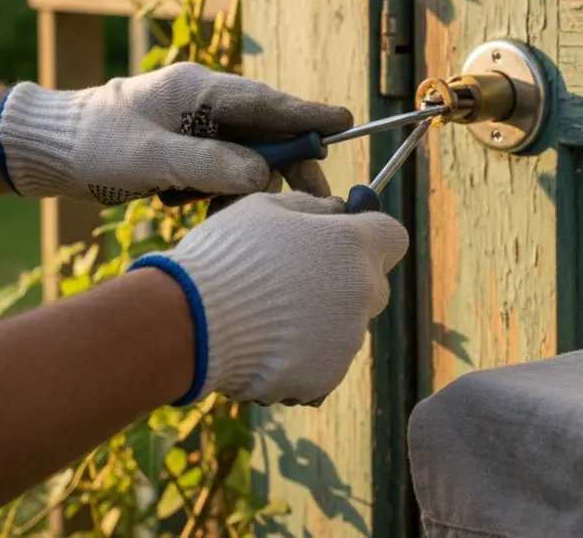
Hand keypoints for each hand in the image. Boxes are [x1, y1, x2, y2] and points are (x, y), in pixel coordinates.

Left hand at [0, 62, 352, 203]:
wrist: (46, 149)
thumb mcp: (151, 159)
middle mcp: (203, 100)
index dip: (309, 114)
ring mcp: (194, 123)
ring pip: (246, 154)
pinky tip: (203, 209)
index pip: (267, 101)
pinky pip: (222, 167)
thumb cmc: (92, 146)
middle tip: (317, 200)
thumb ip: (212, 164)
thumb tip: (263, 176)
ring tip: (232, 213)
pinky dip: (222, 190)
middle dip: (289, 165)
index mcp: (198, 89)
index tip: (346, 122)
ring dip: (248, 185)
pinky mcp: (184, 145)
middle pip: (266, 131)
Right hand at [130, 191, 408, 405]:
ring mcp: (348, 338)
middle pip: (373, 285)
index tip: (342, 240)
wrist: (190, 324)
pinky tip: (264, 344)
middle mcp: (362, 292)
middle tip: (295, 281)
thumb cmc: (225, 256)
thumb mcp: (265, 208)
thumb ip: (313, 206)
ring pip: (347, 326)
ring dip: (321, 320)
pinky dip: (303, 356)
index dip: (369, 236)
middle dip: (345, 281)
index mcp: (352, 245)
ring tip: (267, 316)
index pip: (393, 237)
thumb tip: (337, 210)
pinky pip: (325, 362)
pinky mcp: (328, 376)